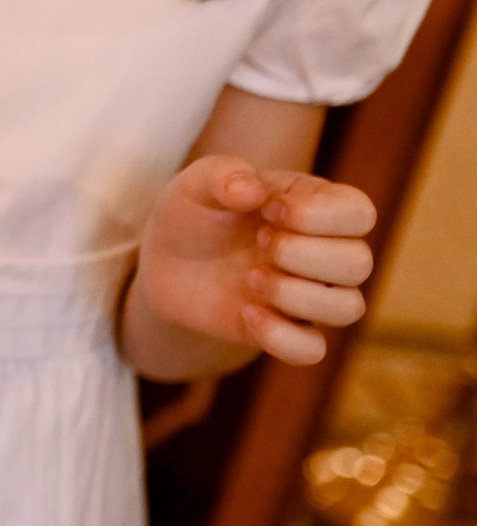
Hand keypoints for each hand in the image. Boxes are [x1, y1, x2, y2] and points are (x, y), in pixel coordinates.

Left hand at [136, 157, 374, 365]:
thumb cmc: (194, 215)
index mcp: (316, 207)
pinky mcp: (287, 330)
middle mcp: (326, 252)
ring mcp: (311, 294)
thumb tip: (253, 191)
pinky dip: (281, 336)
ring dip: (296, 295)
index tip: (270, 210)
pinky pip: (312, 350)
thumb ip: (223, 175)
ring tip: (250, 278)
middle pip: (359, 263)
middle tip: (260, 243)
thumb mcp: (196, 184)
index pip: (358, 213)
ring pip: (348, 308)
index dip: (319, 216)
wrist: (166, 264)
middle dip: (303, 254)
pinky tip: (246, 313)